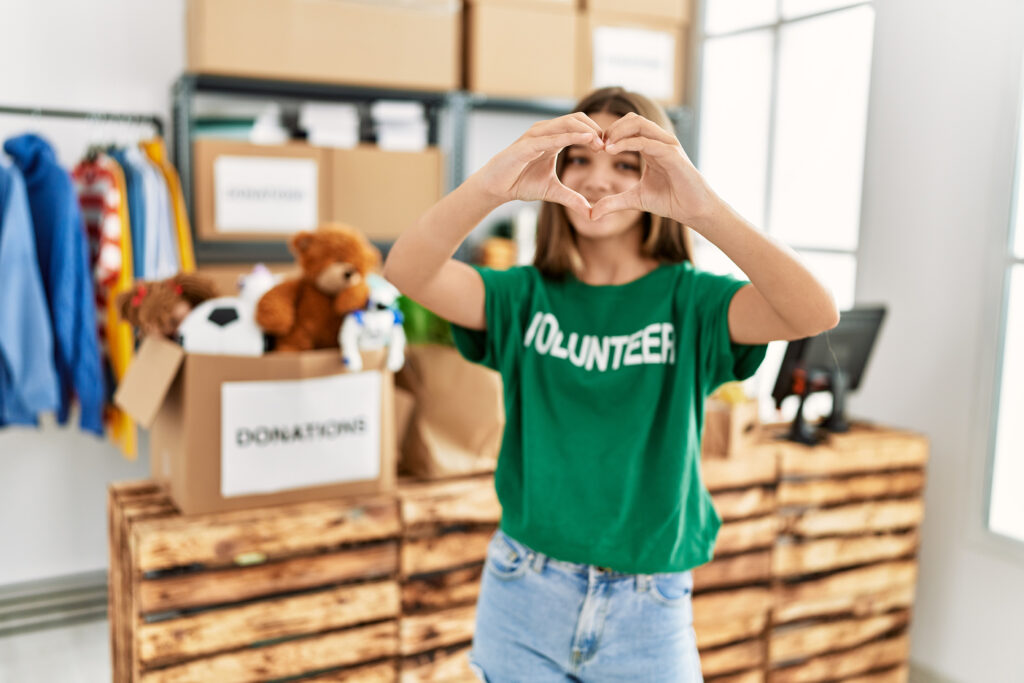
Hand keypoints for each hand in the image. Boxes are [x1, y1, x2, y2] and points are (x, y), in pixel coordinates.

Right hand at [474, 113, 606, 214]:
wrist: (496, 188)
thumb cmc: (521, 183)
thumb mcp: (553, 192)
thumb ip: (572, 198)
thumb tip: (591, 212)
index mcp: (552, 138)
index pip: (579, 126)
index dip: (596, 134)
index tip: (609, 148)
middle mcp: (544, 132)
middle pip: (576, 119)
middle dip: (595, 129)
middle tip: (609, 145)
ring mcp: (535, 136)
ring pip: (566, 124)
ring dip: (586, 131)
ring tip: (601, 142)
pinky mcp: (526, 145)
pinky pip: (552, 137)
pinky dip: (570, 137)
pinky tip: (586, 139)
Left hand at [590, 113, 719, 224]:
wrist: (693, 210)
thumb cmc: (669, 201)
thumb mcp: (634, 200)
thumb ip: (613, 202)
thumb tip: (592, 214)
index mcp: (652, 146)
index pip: (629, 126)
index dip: (610, 134)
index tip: (595, 148)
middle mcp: (660, 141)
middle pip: (632, 119)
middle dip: (612, 129)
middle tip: (596, 145)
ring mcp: (667, 145)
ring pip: (639, 124)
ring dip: (617, 132)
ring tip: (602, 146)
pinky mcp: (672, 154)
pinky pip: (646, 141)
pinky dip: (627, 143)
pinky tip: (611, 151)